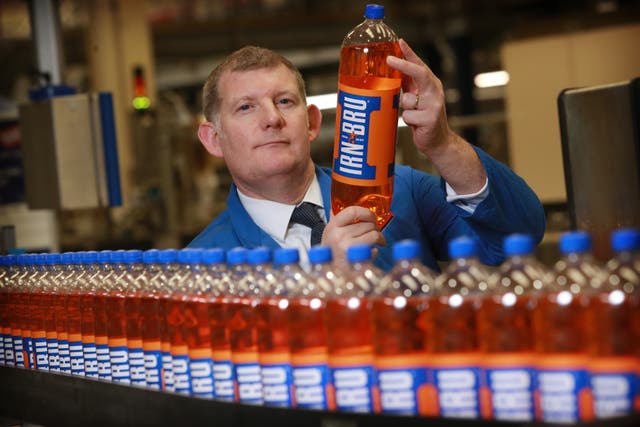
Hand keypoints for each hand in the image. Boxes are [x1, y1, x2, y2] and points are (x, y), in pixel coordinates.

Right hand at [322, 206, 385, 268]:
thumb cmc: (331, 250)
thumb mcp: (329, 231)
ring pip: (374, 235)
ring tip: (377, 242)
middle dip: (376, 228)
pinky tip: (367, 253)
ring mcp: (348, 248)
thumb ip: (336, 217)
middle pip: (368, 224)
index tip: (372, 217)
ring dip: (379, 239)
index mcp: (333, 226)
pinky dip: (374, 252)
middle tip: (376, 233)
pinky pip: (374, 250)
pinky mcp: (356, 259)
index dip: (367, 212)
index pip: (353, 211)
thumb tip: (339, 199)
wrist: (328, 271)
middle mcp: (339, 236)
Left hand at [387, 39, 452, 156]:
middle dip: (404, 65)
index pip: (420, 65)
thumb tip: (392, 68)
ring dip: (404, 108)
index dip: (409, 53)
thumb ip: (408, 84)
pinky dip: (408, 121)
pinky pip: (408, 116)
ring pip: (407, 99)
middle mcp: (435, 91)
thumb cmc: (424, 118)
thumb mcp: (417, 98)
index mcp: (431, 84)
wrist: (439, 141)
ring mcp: (434, 104)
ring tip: (413, 115)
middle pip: (420, 73)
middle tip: (389, 59)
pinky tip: (416, 125)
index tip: (399, 42)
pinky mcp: (431, 118)